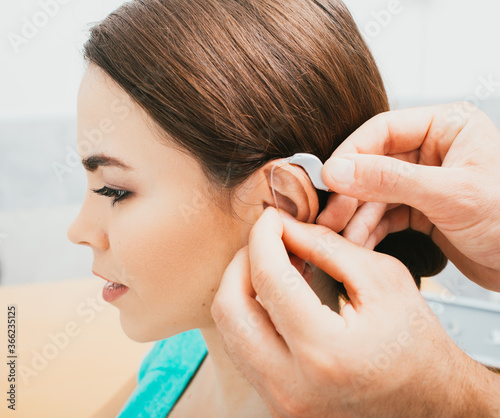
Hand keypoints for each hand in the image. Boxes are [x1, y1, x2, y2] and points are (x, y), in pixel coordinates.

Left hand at [211, 207, 499, 417]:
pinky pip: (243, 349)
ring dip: (241, 288)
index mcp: (326, 351)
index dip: (263, 236)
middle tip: (266, 242)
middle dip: (241, 262)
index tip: (271, 217)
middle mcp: (293, 384)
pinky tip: (275, 296)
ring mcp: (281, 400)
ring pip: (229, 331)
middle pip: (230, 308)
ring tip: (272, 267)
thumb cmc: (417, 345)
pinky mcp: (277, 401)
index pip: (269, 278)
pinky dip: (250, 314)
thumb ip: (327, 247)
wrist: (430, 403)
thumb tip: (285, 227)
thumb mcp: (383, 280)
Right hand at [316, 103, 499, 290]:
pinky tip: (358, 243)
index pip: (382, 131)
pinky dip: (369, 230)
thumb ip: (389, 180)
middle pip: (373, 164)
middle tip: (329, 217)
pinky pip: (385, 215)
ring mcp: (424, 181)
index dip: (351, 155)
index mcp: (447, 127)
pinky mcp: (421, 210)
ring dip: (356, 217)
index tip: (327, 180)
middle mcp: (432, 150)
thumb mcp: (449, 195)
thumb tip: (337, 169)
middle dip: (350, 194)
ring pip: (375, 194)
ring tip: (341, 238)